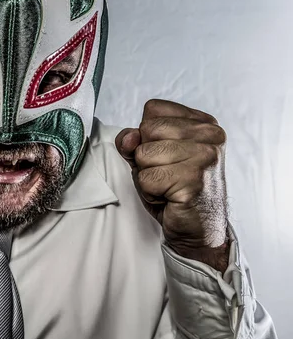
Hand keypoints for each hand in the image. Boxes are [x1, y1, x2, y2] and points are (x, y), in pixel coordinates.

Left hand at [115, 99, 228, 271]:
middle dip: (146, 157)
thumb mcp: (150, 157)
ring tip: (169, 186)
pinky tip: (170, 198)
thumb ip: (134, 140)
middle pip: (147, 129)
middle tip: (167, 174)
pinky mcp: (193, 181)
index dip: (147, 135)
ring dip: (148, 176)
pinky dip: (151, 192)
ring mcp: (205, 158)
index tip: (166, 156)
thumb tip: (129, 137)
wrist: (199, 229)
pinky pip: (147, 179)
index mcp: (203, 123)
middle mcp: (210, 135)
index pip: (153, 109)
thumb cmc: (175, 189)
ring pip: (144, 155)